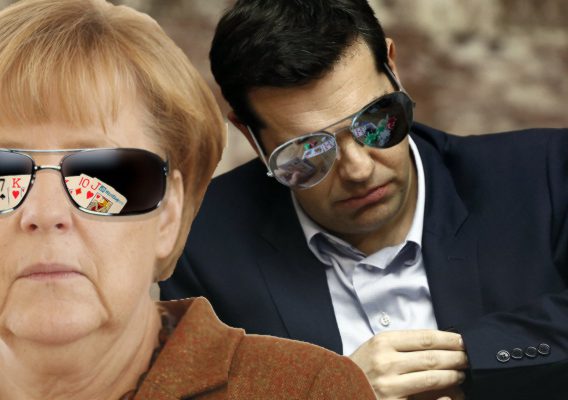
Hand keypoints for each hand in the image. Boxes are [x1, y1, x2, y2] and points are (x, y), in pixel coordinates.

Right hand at [349, 330, 467, 399]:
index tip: (463, 340)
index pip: (425, 338)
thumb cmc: (361, 368)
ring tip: (463, 373)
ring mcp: (390, 384)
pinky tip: (451, 394)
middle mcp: (386, 361)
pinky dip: (443, 397)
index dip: (449, 339)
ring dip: (454, 375)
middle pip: (433, 357)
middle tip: (470, 357)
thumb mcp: (376, 348)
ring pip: (433, 377)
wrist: (337, 390)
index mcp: (383, 342)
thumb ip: (402, 345)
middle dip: (457, 357)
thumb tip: (438, 344)